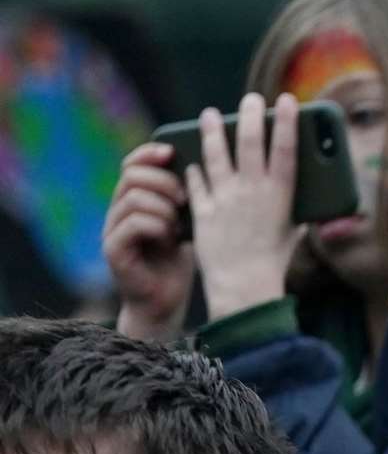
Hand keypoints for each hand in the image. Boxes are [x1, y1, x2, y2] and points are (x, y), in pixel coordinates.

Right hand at [103, 141, 192, 339]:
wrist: (166, 302)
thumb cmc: (180, 261)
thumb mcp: (187, 223)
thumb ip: (187, 199)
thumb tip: (208, 169)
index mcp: (135, 200)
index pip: (132, 164)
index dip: (149, 153)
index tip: (172, 151)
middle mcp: (118, 211)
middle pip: (131, 176)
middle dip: (162, 181)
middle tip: (184, 197)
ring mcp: (112, 230)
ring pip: (132, 198)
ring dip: (162, 206)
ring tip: (178, 221)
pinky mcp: (113, 250)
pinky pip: (131, 224)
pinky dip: (155, 225)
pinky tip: (170, 236)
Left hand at [188, 92, 300, 319]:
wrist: (243, 285)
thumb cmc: (274, 262)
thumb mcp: (294, 233)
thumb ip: (298, 211)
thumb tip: (308, 200)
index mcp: (279, 194)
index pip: (285, 148)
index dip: (287, 121)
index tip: (287, 100)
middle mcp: (251, 190)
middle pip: (250, 142)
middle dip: (251, 115)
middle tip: (251, 99)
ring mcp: (224, 198)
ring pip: (215, 154)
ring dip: (212, 131)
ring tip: (208, 116)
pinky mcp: (202, 210)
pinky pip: (195, 182)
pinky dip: (194, 169)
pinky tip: (192, 160)